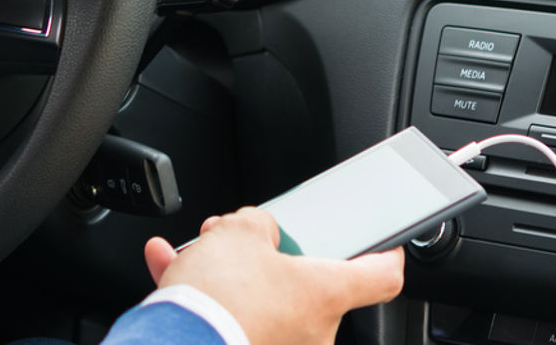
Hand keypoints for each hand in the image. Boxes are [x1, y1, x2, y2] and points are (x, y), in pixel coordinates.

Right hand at [143, 208, 405, 344]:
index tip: (386, 242)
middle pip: (306, 284)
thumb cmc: (219, 298)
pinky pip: (229, 321)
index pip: (381, 277)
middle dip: (271, 256)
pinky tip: (169, 267)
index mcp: (326, 294)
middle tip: (243, 237)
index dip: (386, 253)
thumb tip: (257, 232)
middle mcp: (312, 331)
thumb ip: (259, 224)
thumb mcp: (241, 232)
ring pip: (261, 301)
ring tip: (199, 252)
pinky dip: (204, 299)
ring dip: (231, 275)